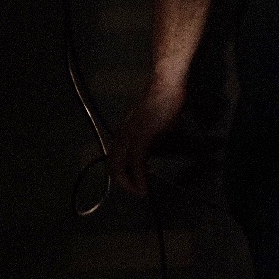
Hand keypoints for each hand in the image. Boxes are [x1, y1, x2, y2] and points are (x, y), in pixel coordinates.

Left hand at [111, 73, 186, 195]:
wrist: (165, 86)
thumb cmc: (164, 101)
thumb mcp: (155, 124)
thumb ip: (150, 139)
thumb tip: (155, 152)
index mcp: (123, 133)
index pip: (114, 159)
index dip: (122, 175)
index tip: (136, 183)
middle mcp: (121, 136)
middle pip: (112, 167)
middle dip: (123, 184)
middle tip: (138, 192)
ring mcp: (129, 137)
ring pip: (119, 168)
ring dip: (129, 184)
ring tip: (141, 192)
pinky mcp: (140, 138)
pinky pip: (136, 164)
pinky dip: (139, 178)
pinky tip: (145, 186)